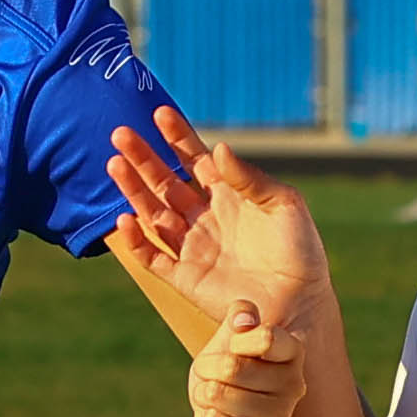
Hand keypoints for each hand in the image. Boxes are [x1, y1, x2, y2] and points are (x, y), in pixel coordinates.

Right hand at [104, 107, 331, 337]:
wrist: (300, 302)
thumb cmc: (300, 251)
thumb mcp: (284, 204)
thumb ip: (249, 178)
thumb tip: (218, 149)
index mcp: (229, 196)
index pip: (195, 160)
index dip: (177, 138)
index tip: (160, 114)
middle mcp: (205, 218)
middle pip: (166, 183)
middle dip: (144, 159)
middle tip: (121, 134)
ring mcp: (193, 247)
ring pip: (153, 214)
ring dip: (134, 191)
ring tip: (115, 165)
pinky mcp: (185, 277)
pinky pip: (153, 257)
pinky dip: (137, 241)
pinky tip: (126, 219)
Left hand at [187, 299, 303, 416]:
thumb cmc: (227, 372)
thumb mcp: (230, 337)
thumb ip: (239, 317)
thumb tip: (243, 318)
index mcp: (291, 352)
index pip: (267, 338)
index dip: (235, 341)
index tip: (232, 346)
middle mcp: (294, 385)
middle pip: (232, 367)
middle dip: (207, 368)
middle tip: (210, 374)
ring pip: (219, 394)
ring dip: (204, 393)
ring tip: (212, 396)